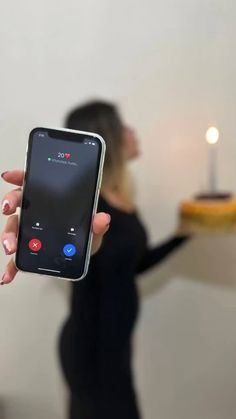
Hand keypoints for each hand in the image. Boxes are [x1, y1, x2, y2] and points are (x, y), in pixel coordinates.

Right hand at [1, 170, 109, 284]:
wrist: (84, 253)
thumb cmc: (85, 235)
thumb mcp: (93, 229)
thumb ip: (97, 224)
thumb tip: (103, 218)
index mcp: (49, 201)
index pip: (32, 184)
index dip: (19, 177)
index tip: (10, 176)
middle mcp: (35, 213)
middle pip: (18, 203)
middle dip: (10, 203)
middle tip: (8, 209)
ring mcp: (30, 231)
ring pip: (14, 228)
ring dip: (8, 236)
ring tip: (11, 247)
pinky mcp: (29, 251)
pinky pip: (17, 258)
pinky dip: (12, 267)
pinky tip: (8, 276)